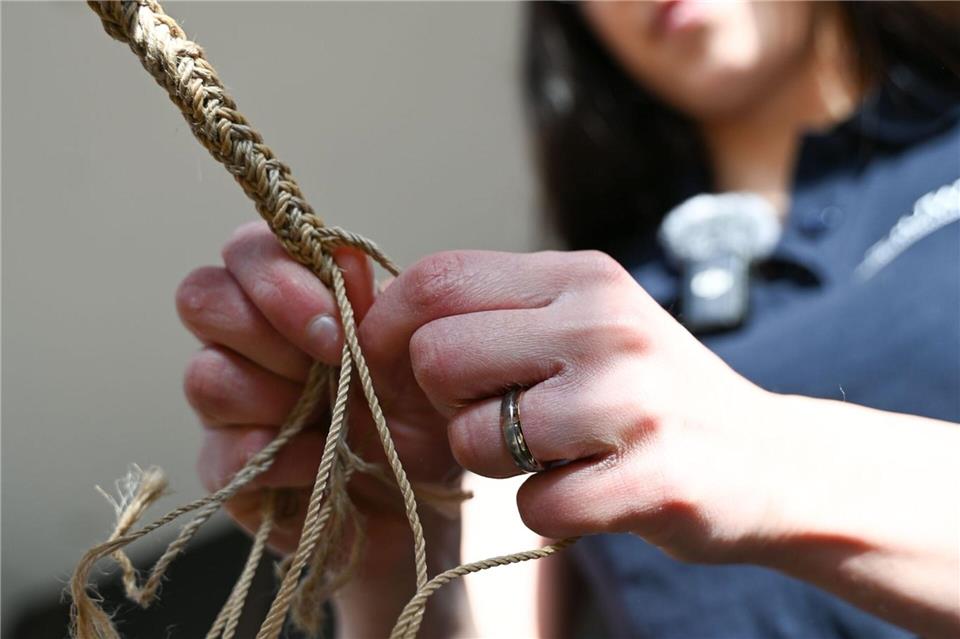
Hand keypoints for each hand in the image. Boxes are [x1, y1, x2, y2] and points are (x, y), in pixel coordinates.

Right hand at [176, 221, 458, 560]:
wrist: (425, 492)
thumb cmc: (418, 408)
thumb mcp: (414, 351)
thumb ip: (375, 301)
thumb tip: (342, 258)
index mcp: (287, 297)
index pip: (245, 252)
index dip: (279, 278)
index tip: (339, 326)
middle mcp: (244, 342)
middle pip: (202, 299)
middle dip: (271, 332)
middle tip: (332, 363)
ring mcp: (227, 406)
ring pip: (205, 376)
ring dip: (278, 397)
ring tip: (336, 419)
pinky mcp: (226, 469)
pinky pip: (220, 453)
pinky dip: (280, 457)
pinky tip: (324, 461)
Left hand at [359, 248, 774, 562]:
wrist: (771, 460)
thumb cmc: (650, 393)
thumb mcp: (586, 325)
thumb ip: (498, 318)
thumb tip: (377, 326)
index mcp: (582, 278)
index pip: (439, 278)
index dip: (386, 327)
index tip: (386, 367)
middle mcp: (606, 325)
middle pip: (438, 357)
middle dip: (445, 404)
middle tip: (494, 418)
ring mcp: (632, 402)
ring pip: (474, 440)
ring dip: (494, 464)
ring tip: (554, 455)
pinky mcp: (652, 480)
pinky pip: (532, 507)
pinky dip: (546, 510)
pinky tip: (591, 491)